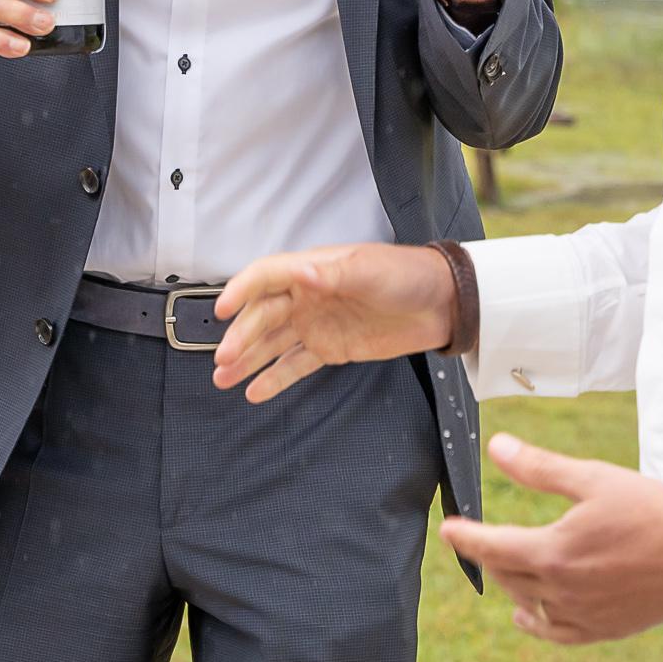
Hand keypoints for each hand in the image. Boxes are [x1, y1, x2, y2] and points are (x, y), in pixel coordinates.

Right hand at [210, 241, 455, 402]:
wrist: (441, 304)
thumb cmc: (405, 276)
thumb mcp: (370, 270)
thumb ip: (335, 274)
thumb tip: (301, 273)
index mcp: (313, 270)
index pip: (265, 277)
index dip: (241, 291)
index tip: (221, 311)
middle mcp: (307, 297)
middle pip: (263, 316)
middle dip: (241, 337)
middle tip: (223, 360)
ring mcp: (317, 324)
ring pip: (273, 343)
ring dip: (247, 360)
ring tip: (222, 379)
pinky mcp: (331, 349)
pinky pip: (295, 365)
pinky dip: (274, 378)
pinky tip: (253, 392)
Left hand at [439, 434, 662, 646]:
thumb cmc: (650, 508)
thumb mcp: (592, 478)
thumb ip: (539, 467)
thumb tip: (498, 447)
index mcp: (555, 552)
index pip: (493, 547)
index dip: (465, 538)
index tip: (448, 530)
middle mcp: (564, 590)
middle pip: (508, 575)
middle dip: (490, 556)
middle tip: (481, 539)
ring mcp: (584, 614)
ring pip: (529, 604)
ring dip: (511, 584)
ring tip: (504, 568)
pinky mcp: (605, 629)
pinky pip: (557, 633)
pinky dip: (537, 623)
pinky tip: (526, 614)